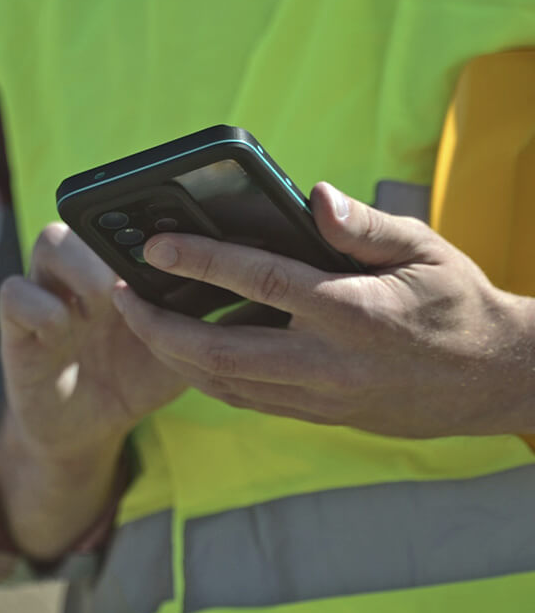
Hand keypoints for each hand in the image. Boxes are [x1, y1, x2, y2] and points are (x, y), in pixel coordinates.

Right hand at [0, 223, 185, 460]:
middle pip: (88, 216)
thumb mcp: (182, 347)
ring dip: (83, 269)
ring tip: (104, 304)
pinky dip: (43, 309)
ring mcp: (48, 293)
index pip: (129, 217)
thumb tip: (247, 289)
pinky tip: (65, 334)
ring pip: (49, 239)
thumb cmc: (140, 377)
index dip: (150, 221)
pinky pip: (15, 293)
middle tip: (139, 279)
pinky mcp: (16, 325)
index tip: (176, 245)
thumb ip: (203, 317)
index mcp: (123, 266)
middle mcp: (83, 270)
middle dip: (116, 241)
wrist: (90, 428)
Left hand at [112, 183, 534, 438]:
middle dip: (156, 323)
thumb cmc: (458, 303)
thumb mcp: (425, 248)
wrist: (491, 380)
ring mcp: (319, 397)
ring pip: (222, 385)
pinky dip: (207, 375)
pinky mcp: (319, 416)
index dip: (200, 260)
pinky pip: (247, 399)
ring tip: (141, 318)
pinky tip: (189, 348)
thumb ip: (364, 224)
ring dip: (171, 353)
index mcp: (351, 310)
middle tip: (121, 293)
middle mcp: (326, 361)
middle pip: (216, 351)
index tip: (155, 244)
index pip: (258, 281)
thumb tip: (313, 196)